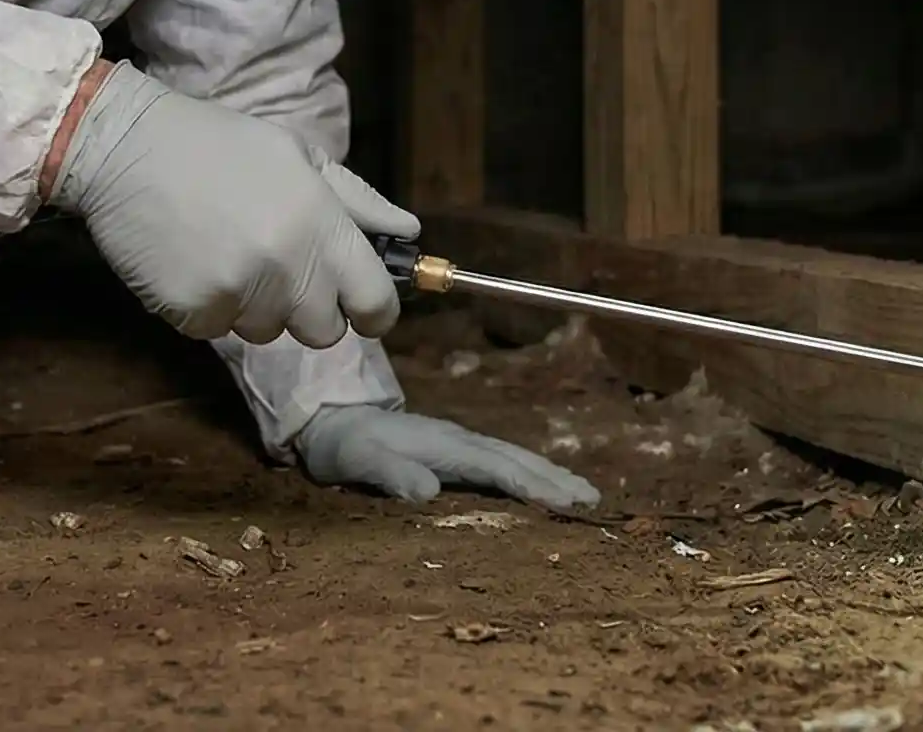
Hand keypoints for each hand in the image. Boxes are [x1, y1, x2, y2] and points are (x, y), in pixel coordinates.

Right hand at [50, 62, 412, 347]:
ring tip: (224, 250)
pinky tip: (191, 261)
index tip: (362, 308)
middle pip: (323, 331)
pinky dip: (207, 307)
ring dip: (253, 305)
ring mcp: (239, 292)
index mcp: (321, 222)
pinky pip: (217, 331)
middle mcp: (288, 264)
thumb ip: (357, 201)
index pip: (374, 301)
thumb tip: (408, 233)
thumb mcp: (297, 155)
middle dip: (307, 308)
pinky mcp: (194, 312)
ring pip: (267, 332)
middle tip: (276, 266)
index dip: (373, 311)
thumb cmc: (217, 145)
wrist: (125, 148)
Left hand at [292, 404, 599, 508]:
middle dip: (555, 479)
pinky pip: (500, 463)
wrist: (330, 418)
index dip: (532, 485)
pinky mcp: (453, 452)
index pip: (497, 467)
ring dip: (548, 474)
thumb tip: (428, 493)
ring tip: (583, 493)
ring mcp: (458, 444)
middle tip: (592, 500)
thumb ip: (390, 474)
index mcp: (444, 446)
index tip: (565, 503)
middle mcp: (458, 441)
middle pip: (516, 459)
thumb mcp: (358, 461)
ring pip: (513, 458)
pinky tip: (542, 485)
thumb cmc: (342, 445)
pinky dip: (529, 473)